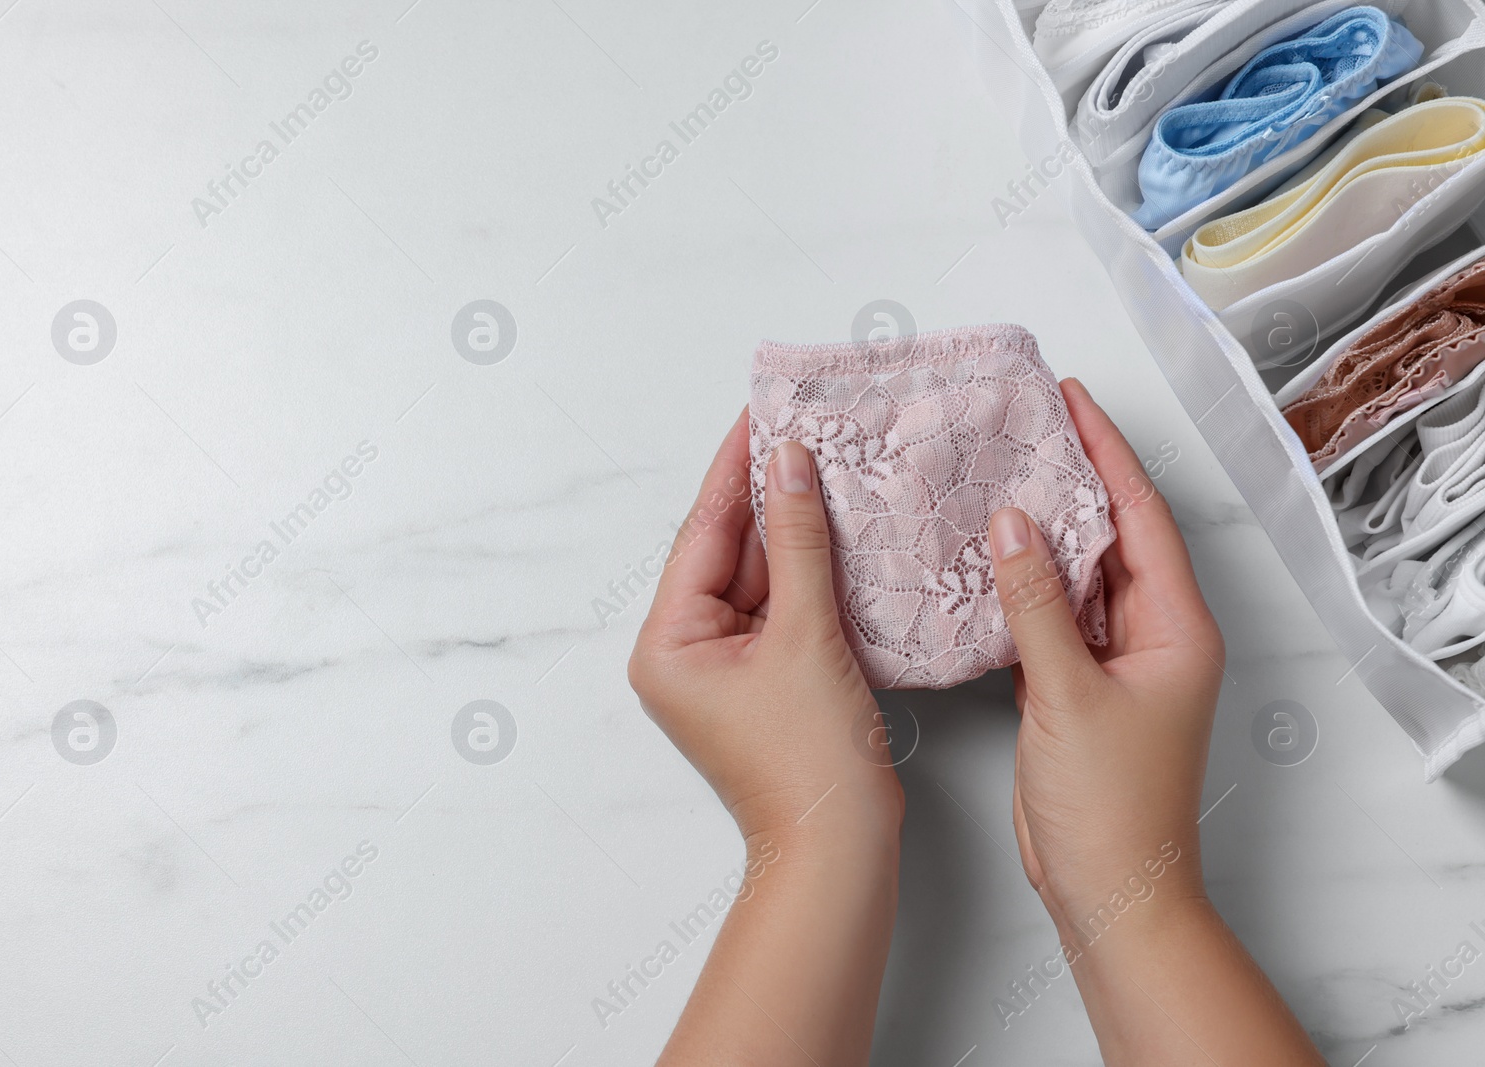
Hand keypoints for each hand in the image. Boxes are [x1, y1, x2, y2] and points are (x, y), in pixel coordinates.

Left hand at [628, 410, 902, 847]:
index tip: (758, 413)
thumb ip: (800, 543)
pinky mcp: (765, 678)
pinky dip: (810, 572)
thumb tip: (790, 465)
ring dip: (795, 530)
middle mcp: (686, 651)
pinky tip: (839, 527)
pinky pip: (783, 608)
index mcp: (669, 642)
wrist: (839, 850)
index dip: (734, 469)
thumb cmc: (809, 762)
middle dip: (769, 494)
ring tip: (828, 461)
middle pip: (730, 551)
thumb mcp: (806, 636)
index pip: (703, 532)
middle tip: (803, 427)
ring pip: (761, 577)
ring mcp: (726, 667)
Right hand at [989, 378, 1222, 937]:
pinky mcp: (1074, 687)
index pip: (1140, 517)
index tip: (1069, 401)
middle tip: (1026, 422)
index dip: (1106, 453)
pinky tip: (982, 557)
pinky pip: (1048, 616)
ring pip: (1074, 575)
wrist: (1110, 890)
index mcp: (1175, 628)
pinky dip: (1018, 585)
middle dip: (1071, 477)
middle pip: (1109, 536)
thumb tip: (1012, 524)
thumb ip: (1037, 604)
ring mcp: (1112, 662)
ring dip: (1039, 529)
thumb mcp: (1069, 695)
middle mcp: (1150, 636)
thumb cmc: (1113, 808)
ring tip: (996, 472)